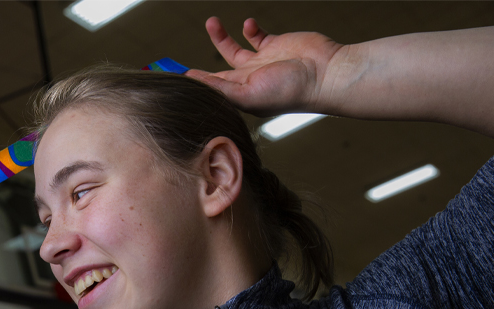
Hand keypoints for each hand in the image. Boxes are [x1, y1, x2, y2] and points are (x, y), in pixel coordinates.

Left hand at [185, 17, 343, 116]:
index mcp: (241, 95)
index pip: (212, 88)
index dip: (196, 81)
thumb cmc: (290, 91)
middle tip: (186, 50)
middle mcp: (249, 80)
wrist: (325, 73)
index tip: (176, 74)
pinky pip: (256, 36)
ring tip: (212, 22)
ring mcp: (262, 62)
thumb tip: (194, 81)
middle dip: (203, 62)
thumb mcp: (249, 94)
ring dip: (221, 36)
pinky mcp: (275, 45)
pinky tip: (247, 24)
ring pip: (234, 49)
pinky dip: (249, 29)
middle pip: (218, 70)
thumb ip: (221, 88)